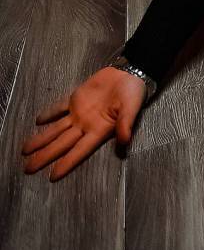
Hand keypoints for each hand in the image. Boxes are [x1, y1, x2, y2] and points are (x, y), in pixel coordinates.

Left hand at [21, 67, 145, 180]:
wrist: (130, 73)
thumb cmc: (133, 94)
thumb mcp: (132, 109)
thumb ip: (126, 124)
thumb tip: (124, 141)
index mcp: (99, 130)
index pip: (79, 151)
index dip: (66, 163)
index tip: (52, 176)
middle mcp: (85, 125)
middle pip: (62, 144)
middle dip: (45, 156)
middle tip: (27, 169)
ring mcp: (79, 112)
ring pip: (57, 129)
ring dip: (41, 139)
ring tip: (25, 150)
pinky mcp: (77, 98)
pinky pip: (60, 108)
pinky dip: (50, 114)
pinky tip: (38, 121)